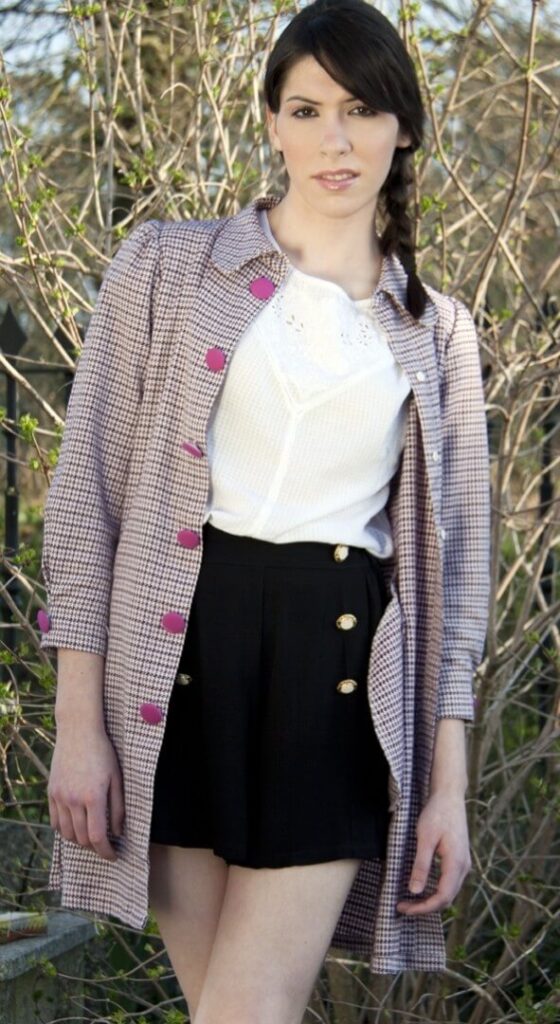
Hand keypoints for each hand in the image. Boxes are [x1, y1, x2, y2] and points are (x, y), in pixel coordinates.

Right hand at [47, 727, 124, 861]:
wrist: (78, 731)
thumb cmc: (103, 753)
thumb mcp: (117, 778)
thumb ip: (118, 808)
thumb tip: (118, 833)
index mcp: (93, 797)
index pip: (97, 837)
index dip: (106, 851)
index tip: (114, 855)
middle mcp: (73, 800)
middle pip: (81, 839)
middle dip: (95, 848)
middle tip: (105, 846)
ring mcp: (59, 797)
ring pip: (67, 833)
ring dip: (80, 841)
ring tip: (92, 838)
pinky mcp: (51, 793)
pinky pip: (56, 822)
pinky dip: (65, 830)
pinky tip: (76, 827)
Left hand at [396, 791, 470, 914]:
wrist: (450, 796)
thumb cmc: (437, 814)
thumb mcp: (425, 838)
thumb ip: (421, 865)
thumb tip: (414, 890)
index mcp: (456, 863)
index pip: (442, 897)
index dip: (423, 908)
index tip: (404, 908)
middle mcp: (464, 867)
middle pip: (447, 898)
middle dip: (425, 907)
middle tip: (403, 907)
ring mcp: (463, 863)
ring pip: (449, 892)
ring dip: (430, 900)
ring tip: (410, 901)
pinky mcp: (459, 859)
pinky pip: (449, 882)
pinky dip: (436, 890)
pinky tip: (422, 888)